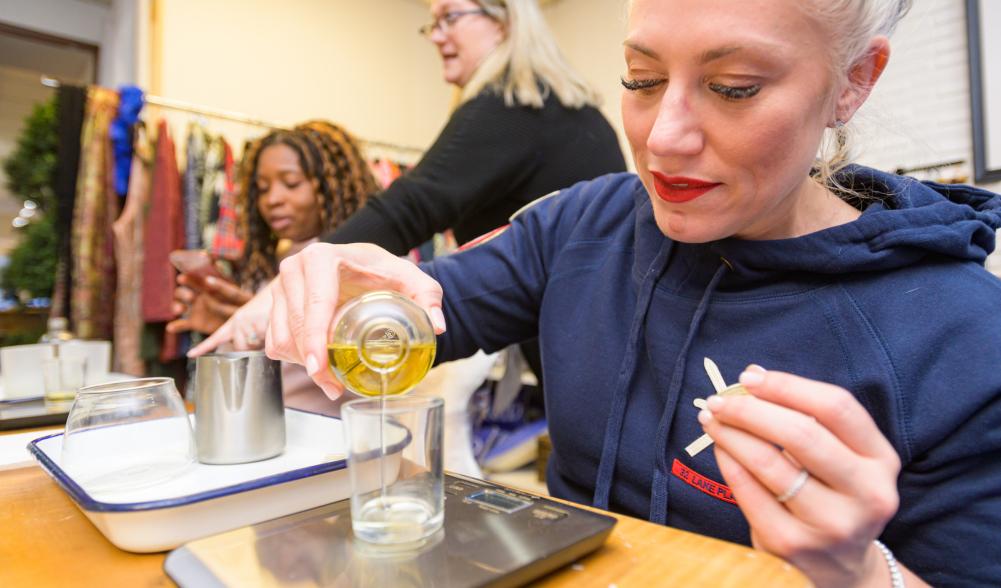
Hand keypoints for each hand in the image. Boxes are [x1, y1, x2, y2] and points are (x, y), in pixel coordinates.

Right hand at [167, 274, 253, 334]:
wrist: (241, 322)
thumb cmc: (239, 304)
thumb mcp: (235, 295)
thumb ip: (225, 287)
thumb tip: (217, 274)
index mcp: (205, 284)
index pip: (193, 274)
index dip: (188, 269)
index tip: (185, 272)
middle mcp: (197, 294)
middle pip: (183, 290)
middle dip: (183, 291)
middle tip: (187, 291)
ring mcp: (194, 309)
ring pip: (178, 305)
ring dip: (176, 306)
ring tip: (180, 310)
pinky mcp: (194, 323)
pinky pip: (182, 324)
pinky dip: (176, 326)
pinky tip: (171, 327)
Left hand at [187, 281, 271, 355]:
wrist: (282, 288)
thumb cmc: (271, 308)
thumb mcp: (255, 319)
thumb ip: (249, 333)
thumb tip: (250, 346)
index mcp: (235, 320)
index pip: (216, 336)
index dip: (203, 347)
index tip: (190, 354)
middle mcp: (238, 320)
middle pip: (240, 348)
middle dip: (251, 348)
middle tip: (262, 336)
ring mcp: (248, 320)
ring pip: (254, 346)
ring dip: (264, 342)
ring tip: (269, 327)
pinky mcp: (260, 321)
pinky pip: (266, 341)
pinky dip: (272, 338)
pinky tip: (273, 327)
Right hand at [265, 242, 445, 399]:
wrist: (363, 264)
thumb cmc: (384, 271)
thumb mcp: (411, 280)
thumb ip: (428, 297)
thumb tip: (438, 326)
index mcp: (322, 259)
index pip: (314, 304)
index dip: (314, 340)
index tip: (320, 368)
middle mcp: (295, 269)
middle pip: (294, 325)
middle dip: (311, 363)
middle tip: (333, 387)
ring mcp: (281, 286)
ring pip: (280, 336)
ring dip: (301, 365)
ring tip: (330, 381)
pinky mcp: (275, 304)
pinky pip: (275, 340)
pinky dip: (292, 359)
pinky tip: (317, 366)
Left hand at [698, 366, 902, 587]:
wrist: (842, 568)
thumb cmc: (833, 495)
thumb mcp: (842, 457)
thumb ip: (808, 417)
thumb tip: (754, 376)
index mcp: (881, 461)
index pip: (836, 407)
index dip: (787, 386)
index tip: (749, 377)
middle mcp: (866, 494)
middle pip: (802, 433)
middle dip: (751, 409)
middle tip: (719, 399)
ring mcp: (831, 524)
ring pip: (769, 462)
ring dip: (731, 433)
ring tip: (712, 419)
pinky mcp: (792, 544)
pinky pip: (749, 491)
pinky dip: (728, 462)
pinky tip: (720, 448)